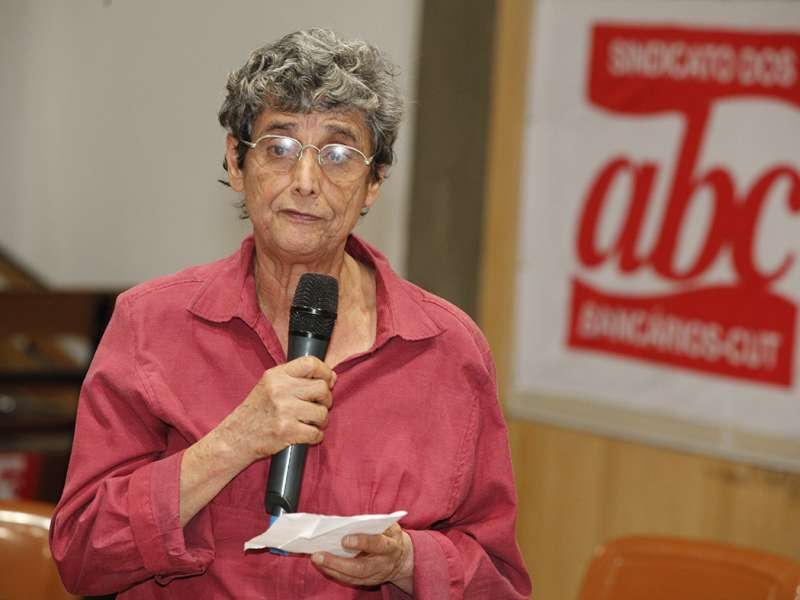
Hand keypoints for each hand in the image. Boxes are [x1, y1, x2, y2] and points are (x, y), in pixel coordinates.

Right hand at [218, 355, 335, 462]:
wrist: (235, 438)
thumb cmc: (256, 412)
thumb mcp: (269, 385)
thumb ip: (296, 378)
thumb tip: (331, 376)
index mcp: (276, 375)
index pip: (311, 363)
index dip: (325, 372)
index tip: (328, 380)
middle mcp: (280, 390)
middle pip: (322, 388)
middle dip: (326, 400)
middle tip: (317, 406)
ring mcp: (284, 411)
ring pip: (322, 412)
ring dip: (321, 421)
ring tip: (310, 422)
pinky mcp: (288, 431)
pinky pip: (316, 433)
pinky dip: (315, 436)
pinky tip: (306, 435)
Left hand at [311, 524, 413, 593]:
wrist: (403, 558)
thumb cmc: (391, 536)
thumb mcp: (389, 526)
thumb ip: (374, 523)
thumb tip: (350, 522)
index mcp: (391, 546)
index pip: (377, 545)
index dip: (362, 542)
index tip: (345, 539)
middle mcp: (383, 564)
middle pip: (360, 568)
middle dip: (338, 563)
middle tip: (319, 556)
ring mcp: (376, 576)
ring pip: (352, 577)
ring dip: (332, 569)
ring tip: (316, 559)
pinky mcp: (368, 582)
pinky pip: (349, 580)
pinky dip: (335, 573)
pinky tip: (323, 565)